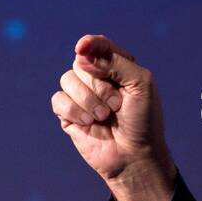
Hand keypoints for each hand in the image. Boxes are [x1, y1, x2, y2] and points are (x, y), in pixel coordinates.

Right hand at [53, 34, 171, 182]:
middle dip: (98, 85)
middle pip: (80, 63)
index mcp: (116, 66)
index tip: (83, 47)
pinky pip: (58, 100)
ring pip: (67, 79)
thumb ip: (114, 61)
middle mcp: (97, 77)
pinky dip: (74, 111)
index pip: (98, 45)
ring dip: (87, 100)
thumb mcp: (141, 84)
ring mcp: (81, 95)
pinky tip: (88, 123)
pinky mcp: (68, 114)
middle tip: (116, 105)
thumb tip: (81, 53)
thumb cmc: (143, 120)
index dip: (89, 44)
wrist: (134, 156)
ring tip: (103, 117)